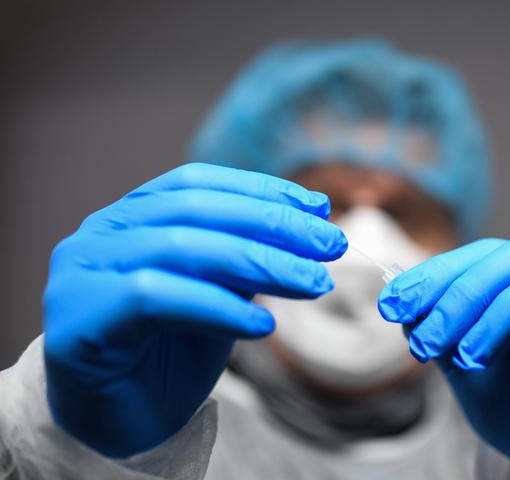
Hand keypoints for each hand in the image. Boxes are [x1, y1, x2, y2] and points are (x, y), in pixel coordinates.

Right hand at [44, 163, 346, 456]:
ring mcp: (83, 271)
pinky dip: (218, 308)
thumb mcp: (218, 295)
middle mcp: (102, 232)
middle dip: (272, 224)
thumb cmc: (168, 356)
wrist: (117, 424)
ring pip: (181, 246)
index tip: (318, 207)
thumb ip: (245, 259)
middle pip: (196, 210)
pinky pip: (156, 297)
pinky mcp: (79, 317)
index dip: (261, 190)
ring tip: (313, 282)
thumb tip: (308, 227)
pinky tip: (264, 327)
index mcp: (131, 217)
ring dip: (259, 262)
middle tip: (331, 244)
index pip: (199, 184)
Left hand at [378, 237, 509, 479]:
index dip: (432, 276)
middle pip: (504, 257)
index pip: (472, 260)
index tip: (393, 304)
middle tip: (426, 342)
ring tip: (468, 356)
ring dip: (496, 307)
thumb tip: (400, 300)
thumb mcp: (463, 369)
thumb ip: (437, 331)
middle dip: (457, 296)